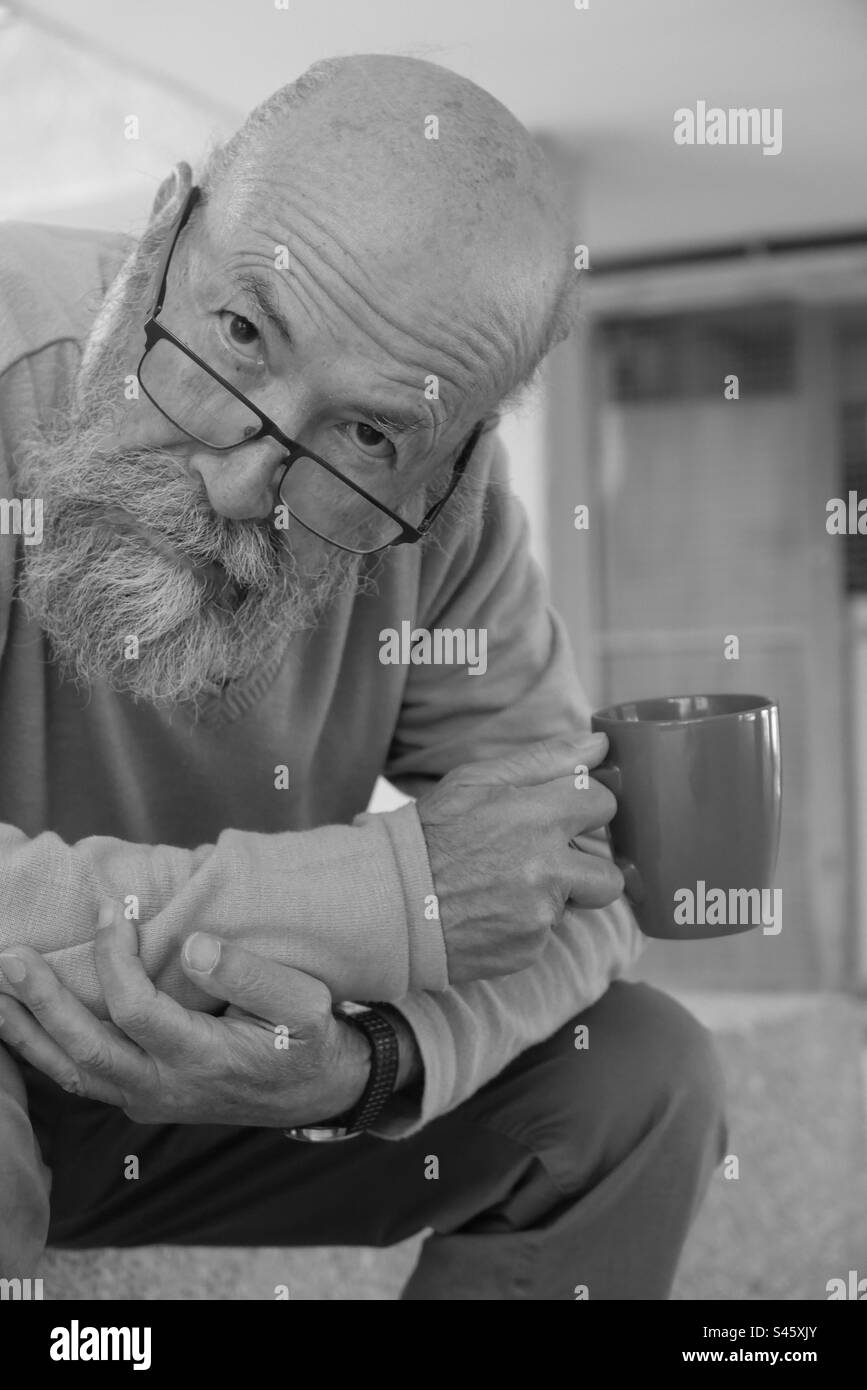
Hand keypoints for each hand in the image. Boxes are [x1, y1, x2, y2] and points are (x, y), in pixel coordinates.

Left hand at [0, 909, 371, 1127]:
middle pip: (86, 1050)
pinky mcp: (140, 1097)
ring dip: (27, 1031)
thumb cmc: (309, 1040)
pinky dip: (42, 1050)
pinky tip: (19, 1020)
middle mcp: (165, 1088)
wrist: (318, 1090)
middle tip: (10, 958)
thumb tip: (193, 945)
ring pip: (70, 1072)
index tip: (115, 909)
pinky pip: (78, 1078)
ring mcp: (148, 1098)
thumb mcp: (303, 1004)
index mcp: (205, 1060)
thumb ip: (249, 975)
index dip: (117, 959)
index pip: (138, 1011)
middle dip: (43, 1002)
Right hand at [417, 733, 623, 982]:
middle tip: (543, 861)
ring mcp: (539, 915)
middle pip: (610, 872)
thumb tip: (601, 745)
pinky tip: (488, 912)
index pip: (605, 804)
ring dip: (555, 898)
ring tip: (507, 887)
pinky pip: (544, 936)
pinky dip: (523, 926)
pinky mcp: (528, 950)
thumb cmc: (431, 834)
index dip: (586, 807)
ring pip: (575, 906)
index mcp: (537, 817)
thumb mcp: (475, 781)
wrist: (387, 903)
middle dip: (584, 868)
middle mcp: (546, 869)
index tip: (566, 813)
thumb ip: (544, 761)